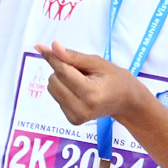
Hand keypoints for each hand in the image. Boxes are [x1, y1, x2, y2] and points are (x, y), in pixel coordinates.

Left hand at [34, 41, 150, 124]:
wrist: (126, 101)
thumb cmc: (115, 78)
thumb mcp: (97, 62)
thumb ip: (72, 56)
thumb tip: (52, 47)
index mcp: (91, 93)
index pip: (63, 72)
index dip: (53, 58)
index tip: (42, 47)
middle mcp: (82, 109)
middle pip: (54, 80)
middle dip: (62, 70)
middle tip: (81, 71)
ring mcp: (77, 117)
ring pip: (52, 89)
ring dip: (62, 80)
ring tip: (82, 81)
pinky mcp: (73, 120)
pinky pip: (56, 98)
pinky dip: (64, 90)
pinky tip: (80, 91)